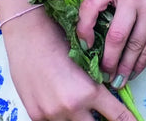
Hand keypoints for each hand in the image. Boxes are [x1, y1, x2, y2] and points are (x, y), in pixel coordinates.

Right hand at [1, 7, 135, 120]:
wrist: (28, 34)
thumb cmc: (58, 38)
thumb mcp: (85, 61)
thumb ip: (95, 84)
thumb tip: (107, 95)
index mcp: (89, 91)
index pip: (117, 116)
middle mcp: (72, 107)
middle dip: (100, 119)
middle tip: (101, 111)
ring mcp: (52, 114)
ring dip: (80, 117)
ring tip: (77, 101)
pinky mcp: (36, 116)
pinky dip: (60, 116)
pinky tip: (58, 101)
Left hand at [76, 0, 145, 85]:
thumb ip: (112, 7)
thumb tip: (93, 43)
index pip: (91, 4)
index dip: (83, 27)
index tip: (85, 46)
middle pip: (116, 35)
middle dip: (108, 60)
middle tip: (103, 74)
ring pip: (133, 46)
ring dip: (124, 68)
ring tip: (117, 80)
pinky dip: (139, 65)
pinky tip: (133, 73)